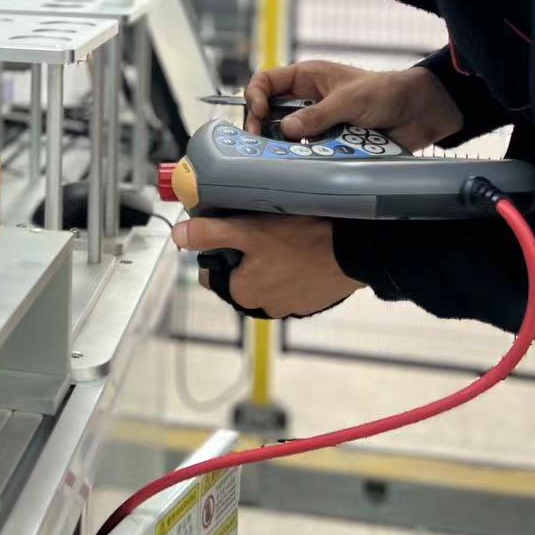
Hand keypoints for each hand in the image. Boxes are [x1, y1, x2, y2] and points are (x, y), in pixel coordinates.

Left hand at [172, 214, 362, 317]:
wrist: (356, 250)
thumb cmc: (300, 239)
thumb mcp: (247, 230)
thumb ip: (209, 234)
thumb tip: (178, 236)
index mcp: (243, 294)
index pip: (213, 273)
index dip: (216, 249)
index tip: (229, 229)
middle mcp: (266, 307)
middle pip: (241, 275)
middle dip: (245, 254)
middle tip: (258, 226)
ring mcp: (293, 305)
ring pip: (269, 277)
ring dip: (271, 260)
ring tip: (284, 233)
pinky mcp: (316, 299)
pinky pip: (295, 280)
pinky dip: (295, 266)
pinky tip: (303, 246)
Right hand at [245, 60, 463, 152]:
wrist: (420, 113)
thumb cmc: (387, 92)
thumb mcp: (349, 100)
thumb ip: (317, 115)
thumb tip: (285, 129)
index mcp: (308, 77)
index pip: (266, 82)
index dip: (256, 96)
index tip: (259, 114)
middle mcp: (307, 100)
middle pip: (270, 112)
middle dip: (261, 126)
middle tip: (258, 143)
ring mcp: (318, 123)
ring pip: (287, 136)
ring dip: (283, 146)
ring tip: (280, 157)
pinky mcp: (329, 143)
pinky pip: (308, 151)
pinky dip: (304, 158)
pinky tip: (302, 165)